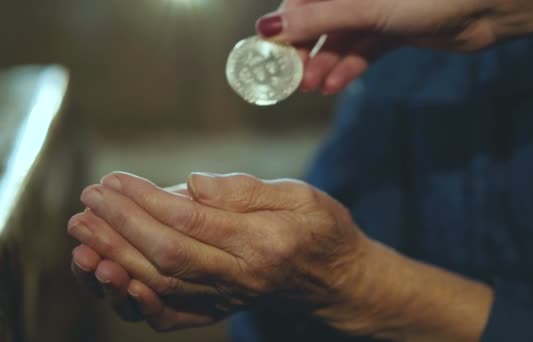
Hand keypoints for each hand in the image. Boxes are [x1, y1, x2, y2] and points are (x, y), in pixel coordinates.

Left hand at [69, 172, 368, 331]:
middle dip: (120, 226)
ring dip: (115, 256)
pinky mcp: (220, 310)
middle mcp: (241, 276)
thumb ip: (246, 190)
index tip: (115, 180)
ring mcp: (228, 299)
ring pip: (160, 283)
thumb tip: (193, 183)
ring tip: (84, 231)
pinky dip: (135, 299)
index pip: (191, 219)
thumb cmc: (323, 229)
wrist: (338, 280)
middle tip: (87, 201)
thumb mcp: (300, 195)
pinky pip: (171, 314)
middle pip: (166, 254)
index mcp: (262, 241)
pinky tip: (108, 276)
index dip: (146, 199)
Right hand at [267, 0, 532, 93]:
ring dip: (325, 63)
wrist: (490, 5)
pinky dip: (349, 68)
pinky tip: (334, 85)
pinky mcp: (394, 29)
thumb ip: (317, 17)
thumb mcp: (366, 8)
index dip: (284, 24)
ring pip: (340, 38)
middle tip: (292, 78)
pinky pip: (363, 50)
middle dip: (304, 49)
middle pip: (318, 19)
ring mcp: (376, 9)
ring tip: (313, 87)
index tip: (269, 53)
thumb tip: (267, 27)